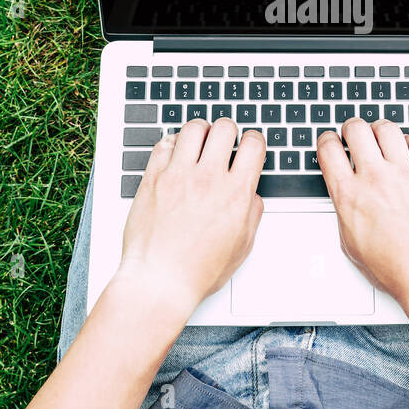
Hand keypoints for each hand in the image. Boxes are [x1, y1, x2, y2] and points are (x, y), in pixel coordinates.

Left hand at [111, 120, 264, 334]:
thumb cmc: (198, 270)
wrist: (160, 280)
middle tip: (224, 141)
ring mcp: (178, 175)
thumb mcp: (242, 246)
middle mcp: (208, 179)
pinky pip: (164, 143)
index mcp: (235, 193)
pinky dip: (173, 143)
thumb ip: (252, 214)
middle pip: (224, 128)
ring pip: (193, 129)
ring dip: (201, 132)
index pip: (253, 145)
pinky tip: (176, 154)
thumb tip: (251, 196)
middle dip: (228, 131)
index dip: (255, 140)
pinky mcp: (153, 178)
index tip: (250, 144)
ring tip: (199, 142)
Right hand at [316, 119, 408, 316]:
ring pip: (387, 129)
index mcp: (349, 195)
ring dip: (381, 130)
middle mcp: (375, 178)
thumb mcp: (351, 244)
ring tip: (382, 138)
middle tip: (355, 134)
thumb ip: (346, 213)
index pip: (328, 149)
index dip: (327, 140)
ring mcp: (405, 173)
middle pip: (356, 129)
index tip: (331, 141)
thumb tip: (346, 201)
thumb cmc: (394, 268)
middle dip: (352, 128)